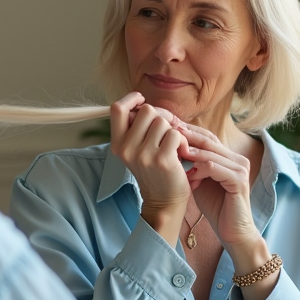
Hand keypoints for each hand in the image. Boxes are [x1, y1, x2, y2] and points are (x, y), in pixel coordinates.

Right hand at [109, 92, 191, 242]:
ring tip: (171, 147)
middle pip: (147, 110)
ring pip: (163, 121)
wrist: (164, 201)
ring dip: (172, 131)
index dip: (131, 99)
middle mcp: (126, 148)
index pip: (117, 109)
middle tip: (164, 134)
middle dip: (160, 118)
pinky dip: (182, 141)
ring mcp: (143, 154)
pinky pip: (176, 133)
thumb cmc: (154, 171)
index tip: (141, 101)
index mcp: (117, 144)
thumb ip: (136, 128)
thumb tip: (142, 102)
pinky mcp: (162, 159)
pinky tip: (180, 154)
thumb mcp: (136, 150)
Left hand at [178, 122, 268, 272]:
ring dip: (190, 153)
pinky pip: (214, 167)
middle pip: (208, 139)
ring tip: (173, 152)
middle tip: (167, 132)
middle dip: (186, 135)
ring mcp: (240, 168)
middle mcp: (237, 159)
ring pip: (210, 152)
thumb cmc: (216, 207)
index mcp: (229, 157)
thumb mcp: (200, 181)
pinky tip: (187, 176)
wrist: (232, 231)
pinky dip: (198, 170)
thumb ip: (191, 166)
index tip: (168, 128)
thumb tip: (171, 151)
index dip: (187, 131)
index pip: (207, 136)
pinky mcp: (239, 180)